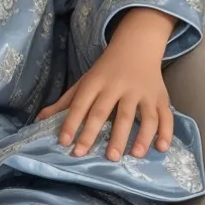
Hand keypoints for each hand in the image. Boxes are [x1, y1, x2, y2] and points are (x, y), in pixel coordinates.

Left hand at [36, 8, 174, 160]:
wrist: (135, 47)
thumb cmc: (104, 72)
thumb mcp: (84, 83)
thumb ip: (64, 103)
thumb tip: (39, 120)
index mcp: (96, 83)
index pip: (81, 105)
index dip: (72, 124)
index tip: (65, 143)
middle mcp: (118, 86)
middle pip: (109, 112)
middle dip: (101, 134)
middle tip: (97, 157)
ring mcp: (141, 92)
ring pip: (140, 116)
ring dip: (136, 136)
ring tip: (129, 156)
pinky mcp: (160, 97)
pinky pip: (165, 116)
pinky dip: (165, 132)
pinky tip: (160, 149)